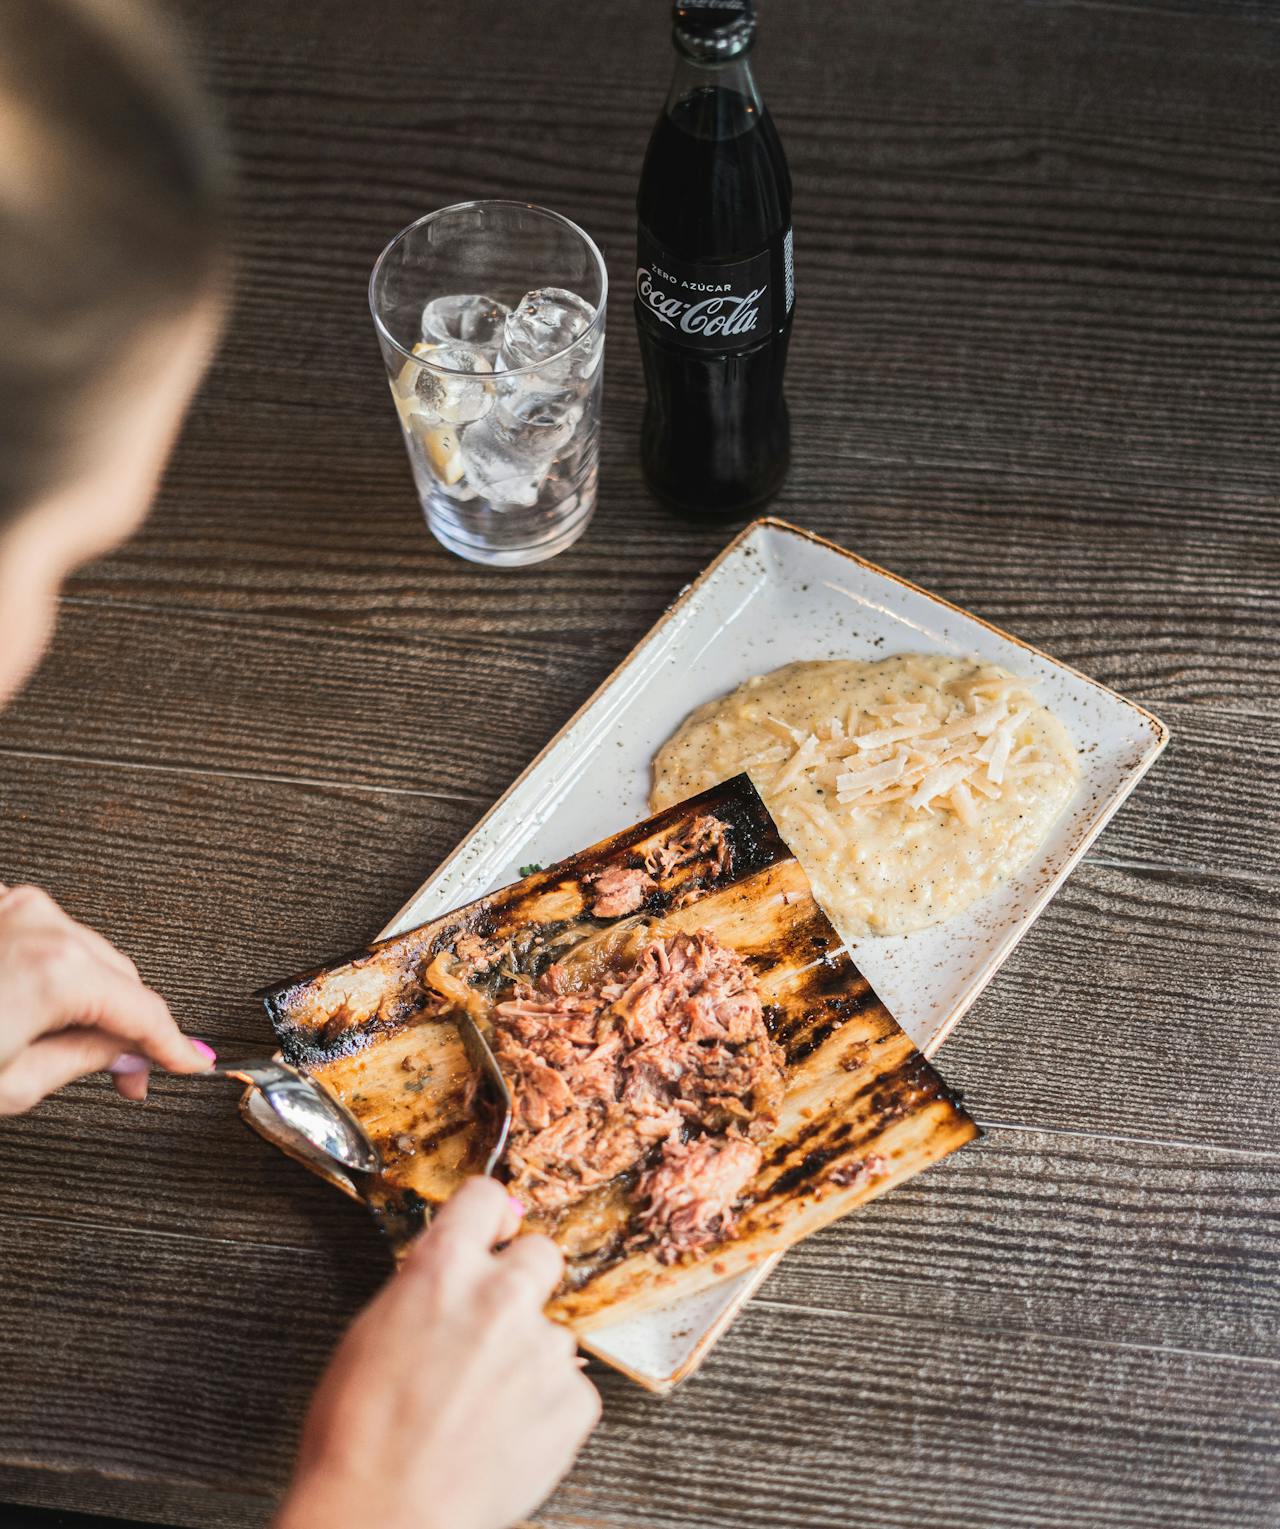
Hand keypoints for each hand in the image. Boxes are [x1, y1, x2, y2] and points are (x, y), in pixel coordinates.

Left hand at [0, 882, 212, 1111]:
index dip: (174, 1047)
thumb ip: (84, 1060)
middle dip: (128, 1027)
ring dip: (92, 998)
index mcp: (56, 971)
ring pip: (88, 957)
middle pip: (120, 979)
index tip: (193, 1061)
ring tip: (72, 1044)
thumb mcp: (12, 1083)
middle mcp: (42, 925)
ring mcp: (16, 906)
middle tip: (128, 1075)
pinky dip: (59, 971)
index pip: (145, 1013)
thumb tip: (124, 1052)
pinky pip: (52, 938)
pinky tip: (43, 1007)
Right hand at [277, 1177, 600, 1528]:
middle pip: (540, 1252)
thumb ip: (424, 1287)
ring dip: (528, 1355)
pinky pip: (570, 1387)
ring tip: (482, 1404)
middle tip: (493, 1322)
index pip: (485, 1197)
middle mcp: (501, 1296)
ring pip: (551, 1329)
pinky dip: (546, 1407)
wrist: (382, 1516)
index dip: (487, 1216)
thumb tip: (449, 1270)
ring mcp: (543, 1348)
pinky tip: (504, 1432)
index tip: (490, 1228)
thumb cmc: (358, 1436)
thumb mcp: (370, 1332)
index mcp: (443, 1269)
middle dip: (521, 1281)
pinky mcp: (573, 1401)